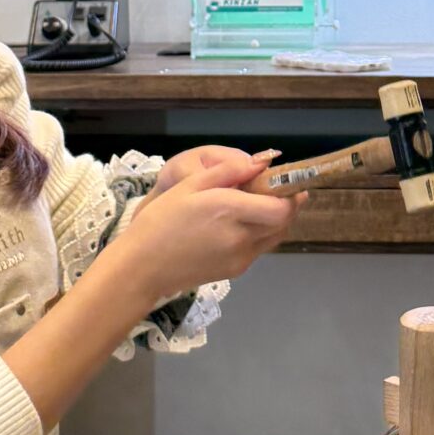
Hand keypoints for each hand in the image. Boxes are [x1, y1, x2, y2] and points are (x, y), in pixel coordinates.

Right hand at [118, 152, 301, 300]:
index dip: (290, 195)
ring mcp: (241, 258)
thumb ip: (228, 172)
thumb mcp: (189, 185)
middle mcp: (242, 237)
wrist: (143, 267)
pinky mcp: (236, 271)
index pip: (282, 208)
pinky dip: (261, 234)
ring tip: (259, 205)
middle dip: (286, 205)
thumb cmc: (161, 221)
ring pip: (275, 236)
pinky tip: (241, 224)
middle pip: (284, 223)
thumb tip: (260, 163)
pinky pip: (259, 248)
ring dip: (275, 220)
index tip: (286, 181)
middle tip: (274, 190)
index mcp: (230, 212)